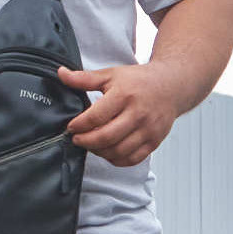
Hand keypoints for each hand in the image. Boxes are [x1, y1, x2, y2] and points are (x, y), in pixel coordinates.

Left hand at [59, 63, 181, 167]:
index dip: (78, 125)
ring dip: (99, 152)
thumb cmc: (140, 80)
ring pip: (118, 151)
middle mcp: (138, 114)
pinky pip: (132, 159)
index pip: (95, 117)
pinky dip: (116, 160)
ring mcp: (148, 129)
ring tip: (91, 144)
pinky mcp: (154, 141)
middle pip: (106, 137)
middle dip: (86, 141)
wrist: (171, 85)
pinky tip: (108, 152)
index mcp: (125, 95)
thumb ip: (84, 78)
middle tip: (77, 139)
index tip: (71, 127)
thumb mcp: (111, 74)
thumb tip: (61, 74)